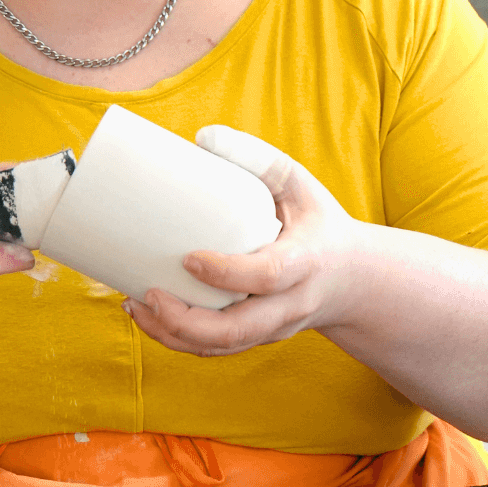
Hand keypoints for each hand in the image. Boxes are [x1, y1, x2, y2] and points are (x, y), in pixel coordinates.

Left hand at [123, 127, 368, 356]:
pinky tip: (148, 317)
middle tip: (147, 295)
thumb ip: (257, 157)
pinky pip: (218, 349)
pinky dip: (179, 340)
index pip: (268, 276)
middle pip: (239, 330)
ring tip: (135, 307)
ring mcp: (274, 328)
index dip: (227, 273)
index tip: (189, 258)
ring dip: (174, 336)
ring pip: (223, 347)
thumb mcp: (298, 182)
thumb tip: (202, 137)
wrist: (352, 278)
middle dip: (186, 321)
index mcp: (306, 262)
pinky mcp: (258, 337)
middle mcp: (291, 304)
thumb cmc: (317, 222)